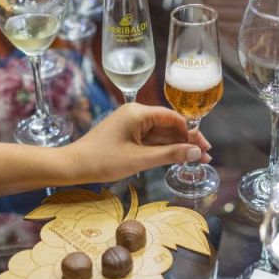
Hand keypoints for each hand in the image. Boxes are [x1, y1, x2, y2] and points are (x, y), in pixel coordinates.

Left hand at [64, 103, 211, 182]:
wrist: (73, 166)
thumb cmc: (103, 161)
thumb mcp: (140, 159)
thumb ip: (170, 154)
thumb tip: (196, 152)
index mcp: (138, 112)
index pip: (173, 117)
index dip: (191, 132)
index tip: (204, 147)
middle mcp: (136, 114)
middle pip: (169, 125)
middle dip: (187, 140)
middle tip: (206, 155)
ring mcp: (130, 124)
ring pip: (161, 134)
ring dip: (177, 146)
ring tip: (196, 160)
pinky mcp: (126, 135)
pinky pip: (150, 139)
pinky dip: (163, 149)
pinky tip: (177, 157)